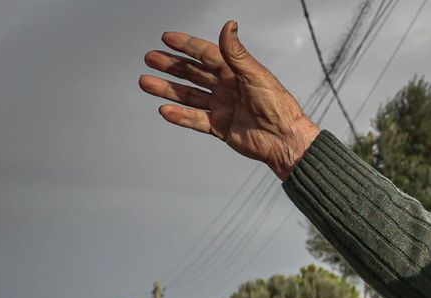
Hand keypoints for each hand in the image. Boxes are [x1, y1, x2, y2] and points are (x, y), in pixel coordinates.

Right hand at [140, 21, 320, 179]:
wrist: (284, 140)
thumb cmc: (277, 106)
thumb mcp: (256, 75)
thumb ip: (237, 53)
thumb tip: (229, 24)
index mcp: (235, 72)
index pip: (206, 54)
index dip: (187, 46)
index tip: (167, 38)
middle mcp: (226, 87)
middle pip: (193, 73)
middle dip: (171, 65)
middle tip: (151, 58)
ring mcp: (222, 107)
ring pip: (189, 95)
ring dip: (168, 89)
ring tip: (146, 82)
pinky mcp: (220, 127)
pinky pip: (195, 119)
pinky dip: (180, 116)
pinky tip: (164, 110)